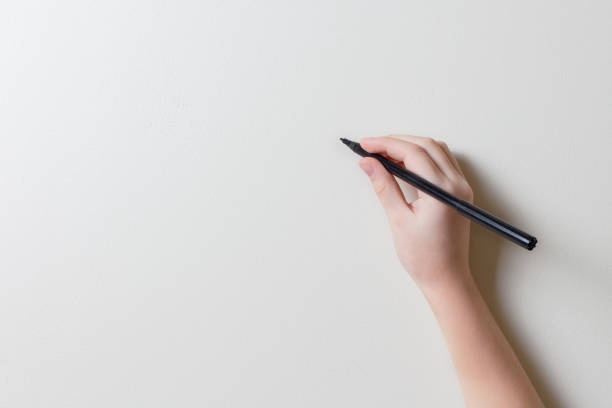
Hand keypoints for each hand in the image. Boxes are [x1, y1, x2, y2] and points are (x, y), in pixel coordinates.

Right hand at [358, 135, 473, 289]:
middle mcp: (456, 184)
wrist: (446, 278)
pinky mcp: (458, 192)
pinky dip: (422, 156)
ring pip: (436, 150)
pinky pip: (442, 162)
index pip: (413, 153)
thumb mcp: (398, 220)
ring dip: (410, 146)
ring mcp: (461, 187)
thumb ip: (384, 186)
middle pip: (426, 145)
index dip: (386, 144)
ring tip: (384, 154)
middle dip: (396, 141)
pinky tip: (403, 164)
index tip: (366, 145)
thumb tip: (368, 163)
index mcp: (442, 191)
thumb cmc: (425, 257)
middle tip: (371, 147)